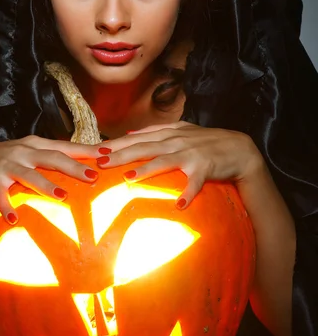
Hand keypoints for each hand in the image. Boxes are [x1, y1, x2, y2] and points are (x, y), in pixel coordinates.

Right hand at [0, 136, 99, 223]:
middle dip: (74, 167)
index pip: (66, 146)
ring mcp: (7, 165)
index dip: (87, 150)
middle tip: (94, 177)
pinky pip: (0, 195)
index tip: (109, 152)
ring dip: (46, 185)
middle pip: (53, 158)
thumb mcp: (28, 153)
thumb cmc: (5, 160)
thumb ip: (51, 158)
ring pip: (30, 175)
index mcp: (36, 145)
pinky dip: (6, 206)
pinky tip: (14, 219)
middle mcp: (23, 152)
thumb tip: (82, 165)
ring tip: (62, 196)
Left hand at [96, 122, 264, 208]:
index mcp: (168, 133)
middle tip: (101, 163)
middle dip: (121, 155)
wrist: (239, 148)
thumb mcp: (181, 130)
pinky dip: (187, 193)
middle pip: (144, 148)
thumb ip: (155, 132)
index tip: (95, 150)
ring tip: (129, 180)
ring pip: (164, 161)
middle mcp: (176, 141)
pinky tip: (179, 204)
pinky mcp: (204, 168)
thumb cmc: (207, 142)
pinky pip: (194, 182)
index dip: (116, 144)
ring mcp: (190, 154)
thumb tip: (128, 134)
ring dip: (146, 170)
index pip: (137, 138)